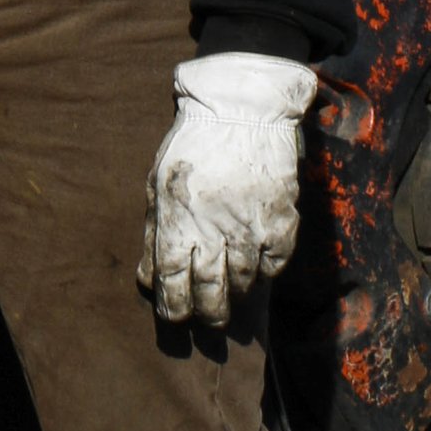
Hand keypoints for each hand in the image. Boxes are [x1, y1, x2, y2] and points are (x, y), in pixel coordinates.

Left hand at [139, 52, 320, 326]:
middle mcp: (214, 229)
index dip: (174, 308)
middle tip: (208, 321)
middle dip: (207, 314)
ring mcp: (251, 227)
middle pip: (210, 292)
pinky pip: (275, 264)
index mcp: (178, 220)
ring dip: (236, 297)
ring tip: (231, 299)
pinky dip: (265, 274)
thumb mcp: (159, 184)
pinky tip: (257, 271)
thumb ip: (153, 234)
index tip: (176, 317)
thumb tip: (149, 281)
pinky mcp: (282, 221)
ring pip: (244, 283)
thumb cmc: (192, 146)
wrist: (242, 109)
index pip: (173, 282)